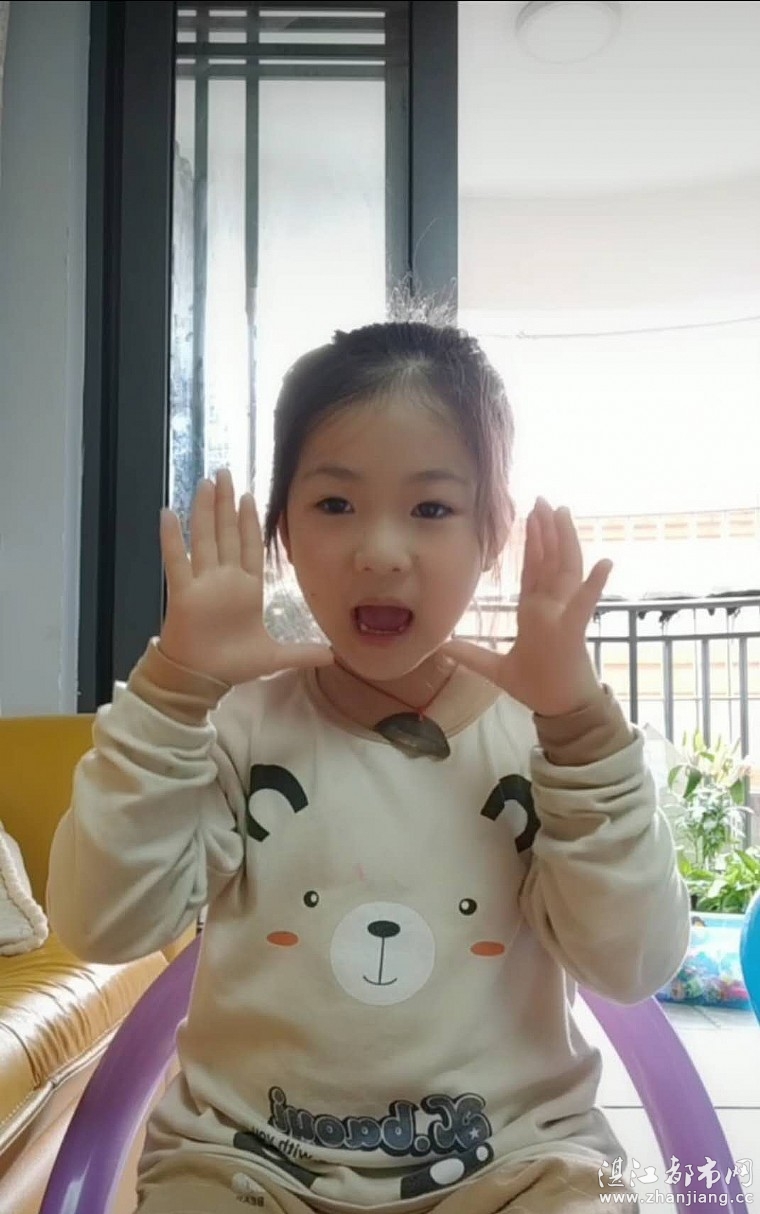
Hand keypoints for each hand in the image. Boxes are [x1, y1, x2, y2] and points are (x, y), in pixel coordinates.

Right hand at [159, 468, 333, 685]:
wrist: (202, 679)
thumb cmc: (232, 664)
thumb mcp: (274, 656)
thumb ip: (301, 651)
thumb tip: (333, 654)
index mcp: (246, 588)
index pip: (249, 546)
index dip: (248, 521)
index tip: (249, 496)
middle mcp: (224, 579)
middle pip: (226, 533)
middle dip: (226, 503)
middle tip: (226, 472)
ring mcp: (203, 584)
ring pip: (204, 539)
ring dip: (204, 511)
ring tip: (206, 483)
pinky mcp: (183, 593)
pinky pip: (177, 561)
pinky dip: (172, 539)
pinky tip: (169, 514)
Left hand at [443, 497, 610, 715]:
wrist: (558, 708)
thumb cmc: (535, 686)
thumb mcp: (495, 669)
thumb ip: (471, 655)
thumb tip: (441, 647)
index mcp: (535, 611)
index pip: (533, 569)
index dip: (531, 543)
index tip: (528, 516)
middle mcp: (551, 606)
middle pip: (549, 560)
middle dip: (545, 530)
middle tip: (541, 499)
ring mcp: (564, 614)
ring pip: (567, 570)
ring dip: (565, 540)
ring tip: (563, 513)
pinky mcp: (573, 630)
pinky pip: (585, 604)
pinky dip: (595, 584)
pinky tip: (605, 562)